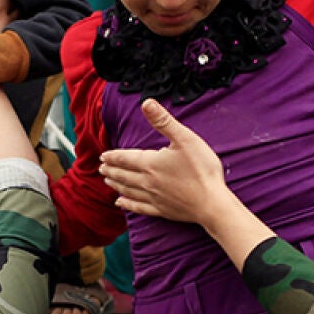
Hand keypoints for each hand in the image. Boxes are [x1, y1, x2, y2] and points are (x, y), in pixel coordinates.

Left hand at [99, 99, 230, 225]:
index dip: (113, 157)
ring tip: (107, 181)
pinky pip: (139, 207)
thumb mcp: (185, 139)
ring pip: (128, 190)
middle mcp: (148, 181)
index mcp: (151, 163)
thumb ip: (164, 121)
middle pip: (124, 175)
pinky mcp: (161, 210)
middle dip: (111, 170)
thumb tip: (146, 103)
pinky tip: (120, 203)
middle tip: (101, 168)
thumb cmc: (202, 169)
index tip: (103, 156)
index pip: (126, 158)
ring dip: (116, 184)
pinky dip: (127, 204)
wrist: (212, 203)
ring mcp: (154, 197)